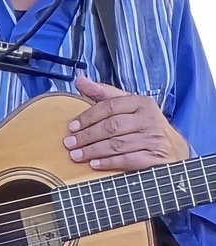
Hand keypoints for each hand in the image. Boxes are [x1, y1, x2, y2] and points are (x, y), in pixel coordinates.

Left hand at [64, 76, 188, 171]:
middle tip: (70, 143)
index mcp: (141, 103)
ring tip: (77, 155)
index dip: (88, 116)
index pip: (109, 106)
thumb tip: (79, 80)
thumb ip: (104, 94)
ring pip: (117, 144)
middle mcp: (148, 119)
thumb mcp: (129, 105)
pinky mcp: (156, 158)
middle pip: (111, 126)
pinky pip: (128, 160)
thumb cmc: (145, 125)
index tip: (71, 126)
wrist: (175, 149)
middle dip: (87, 136)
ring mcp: (153, 138)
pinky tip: (95, 164)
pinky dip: (109, 162)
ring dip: (93, 151)